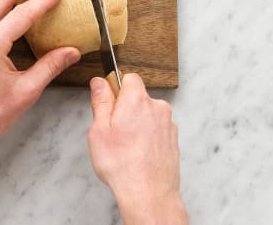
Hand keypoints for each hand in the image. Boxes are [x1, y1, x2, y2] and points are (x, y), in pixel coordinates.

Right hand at [87, 74, 186, 223]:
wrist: (149, 194)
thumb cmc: (122, 165)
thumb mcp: (99, 130)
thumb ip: (101, 101)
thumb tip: (99, 82)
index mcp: (137, 100)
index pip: (129, 77)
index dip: (116, 88)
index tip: (109, 103)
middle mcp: (157, 108)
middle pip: (138, 97)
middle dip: (126, 108)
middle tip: (113, 131)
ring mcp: (168, 124)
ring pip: (148, 114)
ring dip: (137, 124)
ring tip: (125, 147)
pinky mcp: (173, 140)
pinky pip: (156, 130)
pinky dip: (147, 137)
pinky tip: (137, 154)